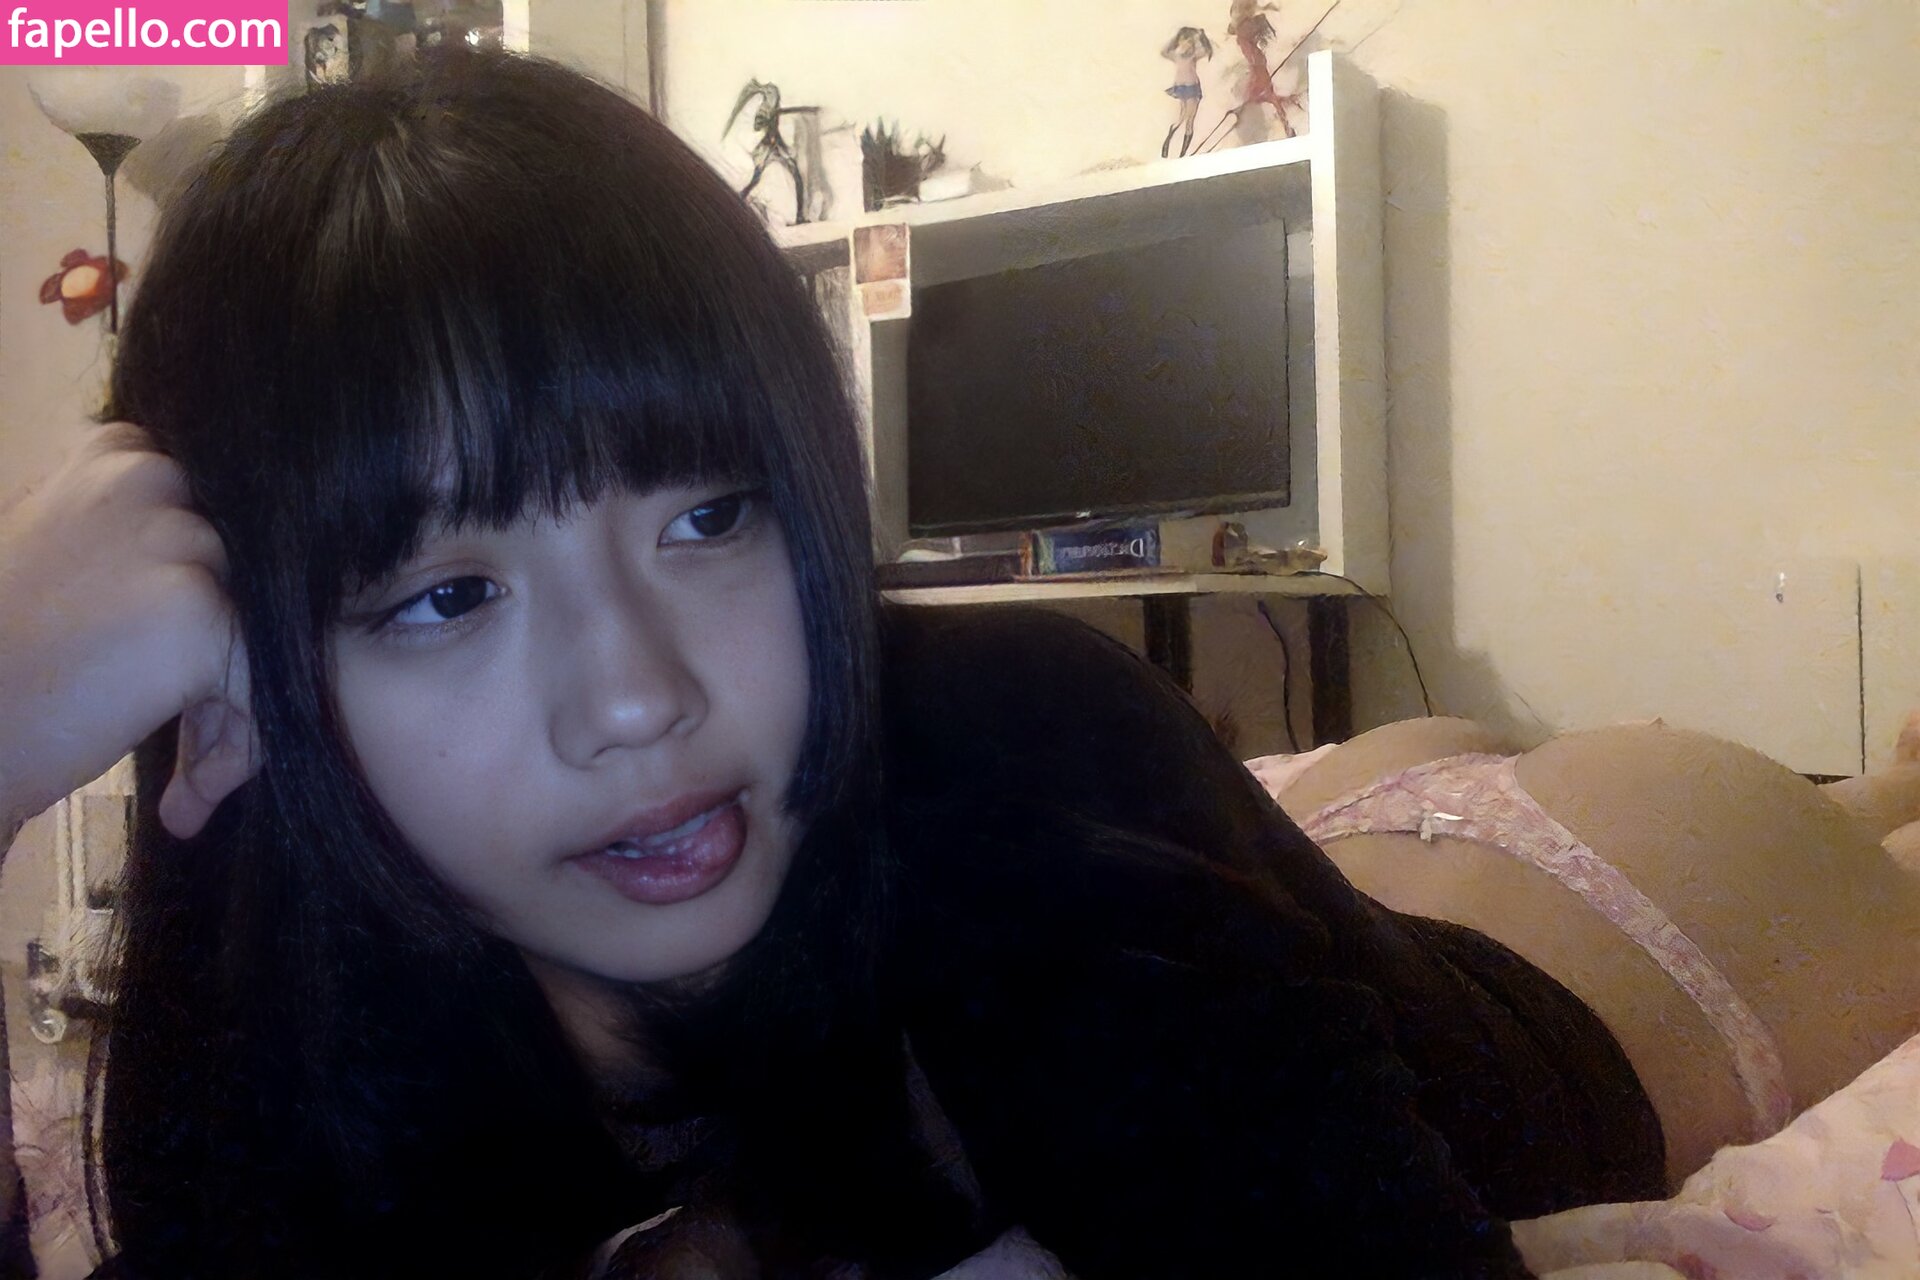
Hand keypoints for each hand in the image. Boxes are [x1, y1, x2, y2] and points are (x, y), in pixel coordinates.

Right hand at [0, 423, 257, 844]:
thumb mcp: (53, 550)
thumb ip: (130, 534)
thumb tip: (227, 563)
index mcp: (116, 456)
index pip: (216, 516)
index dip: (210, 596)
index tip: (179, 662)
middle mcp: (152, 479)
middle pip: (241, 575)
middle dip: (225, 656)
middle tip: (192, 731)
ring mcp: (180, 543)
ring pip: (260, 628)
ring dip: (232, 706)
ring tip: (189, 777)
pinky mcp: (202, 614)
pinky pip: (266, 681)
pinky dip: (244, 743)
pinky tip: (191, 798)